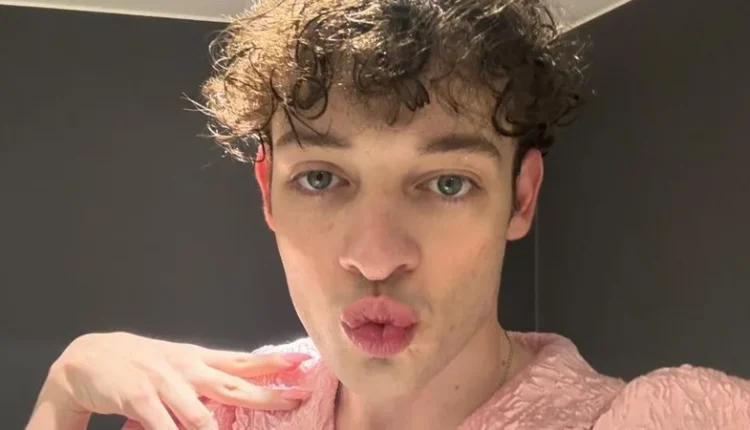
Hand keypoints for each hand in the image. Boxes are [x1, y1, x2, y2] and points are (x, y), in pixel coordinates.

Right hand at [36, 332, 310, 429]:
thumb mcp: (179, 363)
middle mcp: (186, 369)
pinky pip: (163, 424)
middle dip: (267, 395)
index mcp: (197, 360)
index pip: (242, 361)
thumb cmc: (140, 363)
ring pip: (200, 413)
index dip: (272, 363)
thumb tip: (244, 381)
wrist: (89, 356)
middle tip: (297, 399)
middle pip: (233, 384)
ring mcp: (163, 382)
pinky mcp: (139, 398)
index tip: (301, 363)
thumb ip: (208, 374)